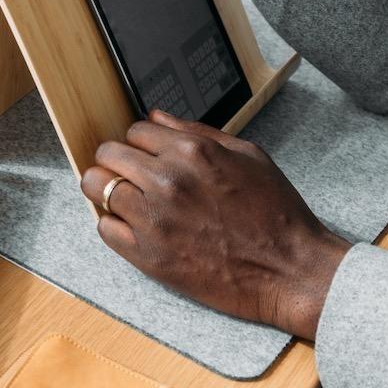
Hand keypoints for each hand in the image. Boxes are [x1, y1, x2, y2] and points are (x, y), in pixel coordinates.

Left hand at [80, 110, 350, 338]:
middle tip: (130, 174)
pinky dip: (113, 224)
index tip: (147, 154)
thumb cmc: (275, 213)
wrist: (291, 270)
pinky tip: (134, 226)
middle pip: (107, 155)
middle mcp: (168, 181)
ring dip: (108, 190)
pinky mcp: (148, 255)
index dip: (140, 142)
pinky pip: (104, 228)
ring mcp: (154, 219)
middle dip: (116, 160)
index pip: (135, 130)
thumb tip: (157, 117)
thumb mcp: (247, 155)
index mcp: (193, 153)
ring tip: (128, 199)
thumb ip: (196, 132)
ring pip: (97, 187)